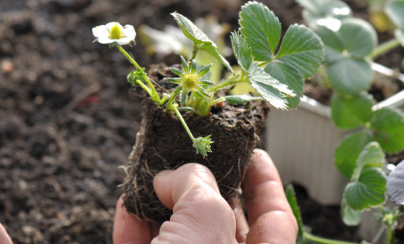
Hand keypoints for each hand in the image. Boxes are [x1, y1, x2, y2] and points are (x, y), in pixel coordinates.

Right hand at [113, 149, 297, 243]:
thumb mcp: (205, 225)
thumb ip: (199, 188)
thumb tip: (175, 176)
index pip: (277, 217)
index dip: (265, 179)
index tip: (251, 150)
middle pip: (222, 216)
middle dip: (203, 181)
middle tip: (190, 153)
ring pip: (180, 229)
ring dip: (161, 200)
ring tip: (151, 173)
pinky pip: (146, 243)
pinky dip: (135, 224)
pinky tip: (127, 206)